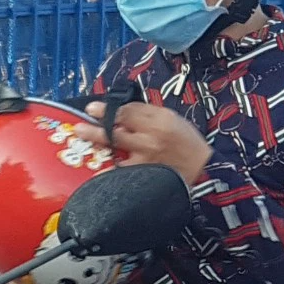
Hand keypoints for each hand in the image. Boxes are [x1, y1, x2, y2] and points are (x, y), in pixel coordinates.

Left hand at [78, 98, 213, 185]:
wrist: (204, 167)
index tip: (92, 108)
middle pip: (117, 128)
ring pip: (117, 149)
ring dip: (98, 143)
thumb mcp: (171, 118)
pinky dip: (109, 174)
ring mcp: (147, 158)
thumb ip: (146, 114)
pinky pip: (123, 174)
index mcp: (159, 120)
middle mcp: (151, 138)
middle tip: (79, 125)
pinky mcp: (146, 175)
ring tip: (83, 141)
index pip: (127, 111)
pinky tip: (96, 175)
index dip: (107, 109)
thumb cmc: (187, 141)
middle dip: (96, 126)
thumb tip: (120, 112)